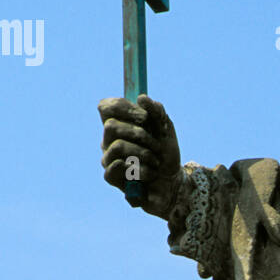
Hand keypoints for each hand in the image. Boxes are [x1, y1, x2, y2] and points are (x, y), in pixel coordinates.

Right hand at [99, 94, 181, 217]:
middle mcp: (109, 139)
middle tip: (157, 146)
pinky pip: (114, 167)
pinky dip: (139, 170)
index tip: (145, 117)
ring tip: (156, 162)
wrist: (173, 182)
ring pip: (117, 146)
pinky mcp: (112, 177)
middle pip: (110, 125)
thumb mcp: (166, 128)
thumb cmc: (166, 153)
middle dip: (140, 134)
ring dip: (143, 154)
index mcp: (120, 124)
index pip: (106, 106)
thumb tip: (141, 98)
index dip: (124, 107)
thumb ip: (157, 111)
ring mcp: (108, 158)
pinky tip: (149, 174)